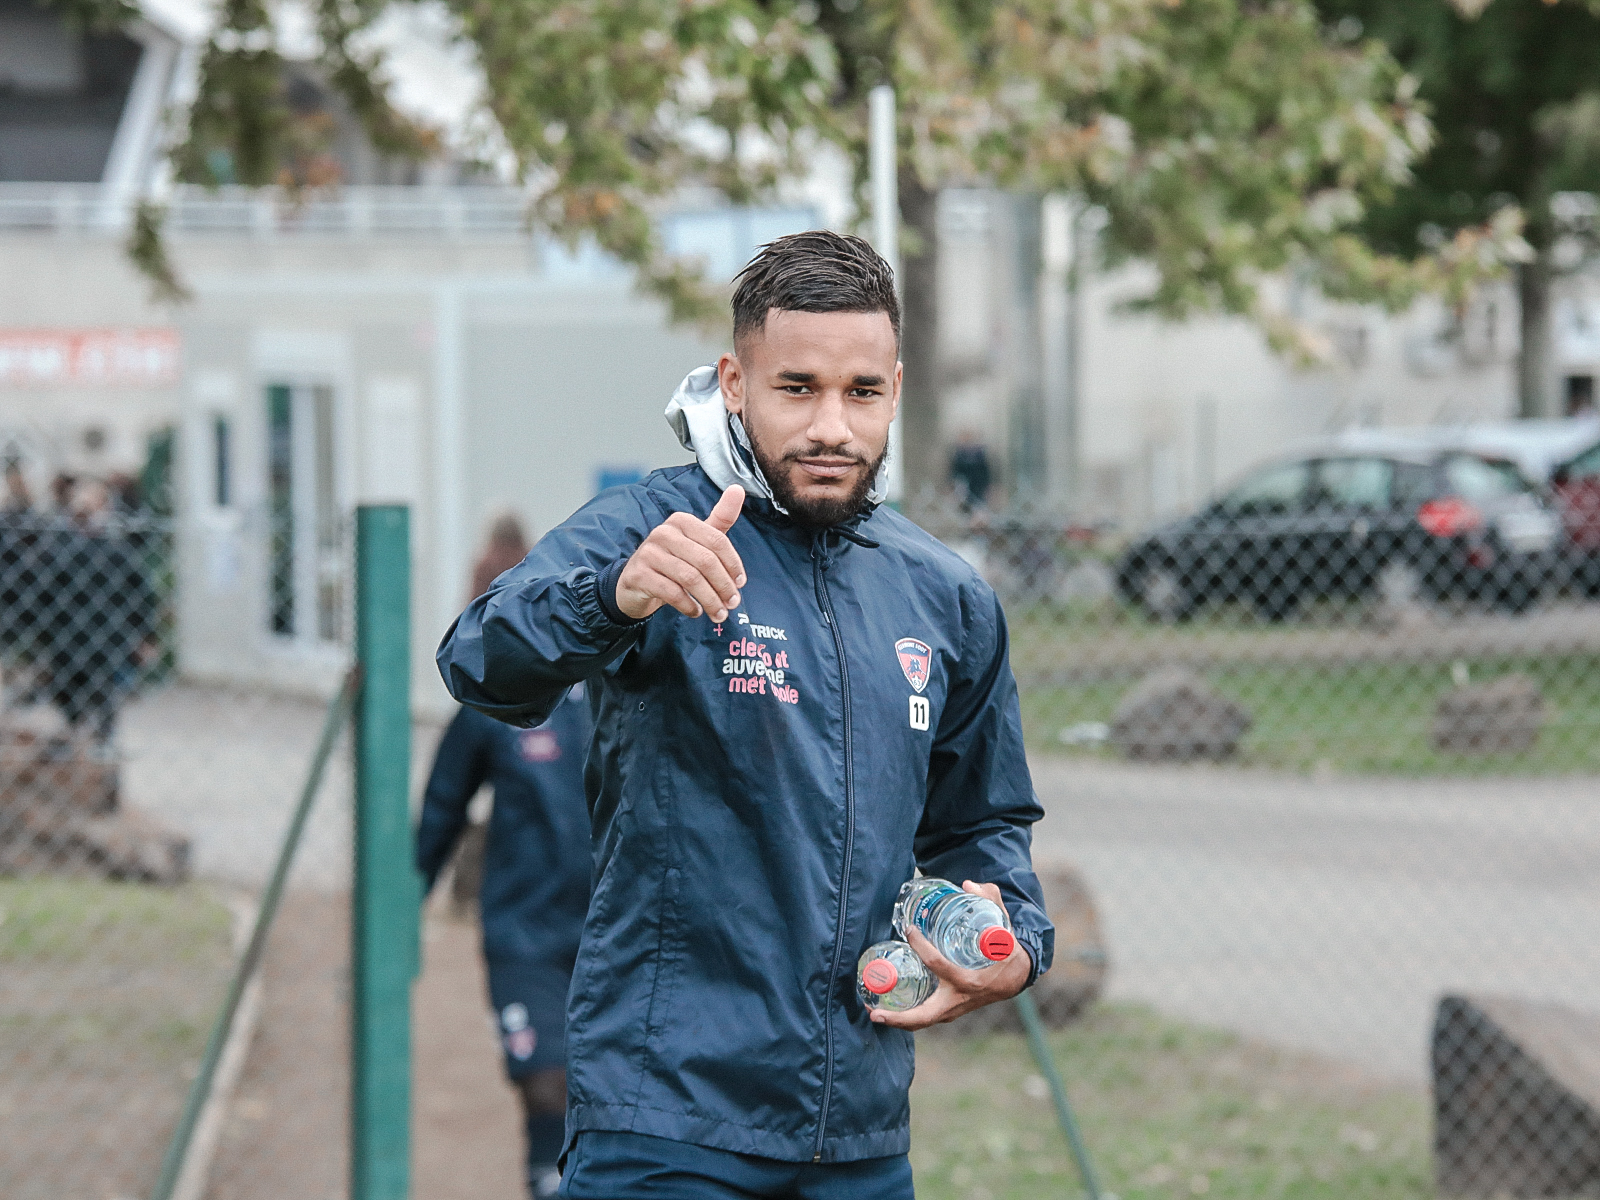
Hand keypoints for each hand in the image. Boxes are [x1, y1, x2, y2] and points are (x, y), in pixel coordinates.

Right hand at [615, 485, 746, 621]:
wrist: (635, 582)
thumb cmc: (674, 559)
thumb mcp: (698, 539)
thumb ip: (719, 518)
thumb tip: (738, 488)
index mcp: (681, 521)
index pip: (717, 541)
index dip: (733, 564)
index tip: (741, 583)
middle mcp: (663, 533)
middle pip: (705, 561)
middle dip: (723, 585)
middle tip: (732, 603)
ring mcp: (648, 553)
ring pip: (690, 578)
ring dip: (709, 600)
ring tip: (719, 613)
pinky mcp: (638, 575)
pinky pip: (671, 592)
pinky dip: (688, 605)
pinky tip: (696, 612)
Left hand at [869, 881, 1030, 1030]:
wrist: (1017, 979)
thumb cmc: (1007, 953)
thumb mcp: (1004, 927)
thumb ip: (990, 900)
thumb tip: (967, 884)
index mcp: (970, 980)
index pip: (938, 964)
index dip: (920, 946)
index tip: (909, 930)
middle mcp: (959, 1000)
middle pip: (924, 1016)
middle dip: (899, 1018)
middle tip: (874, 1012)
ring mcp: (954, 1009)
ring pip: (924, 1021)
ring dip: (899, 1021)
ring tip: (874, 1014)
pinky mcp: (951, 1010)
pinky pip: (927, 1017)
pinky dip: (909, 1017)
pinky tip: (888, 1010)